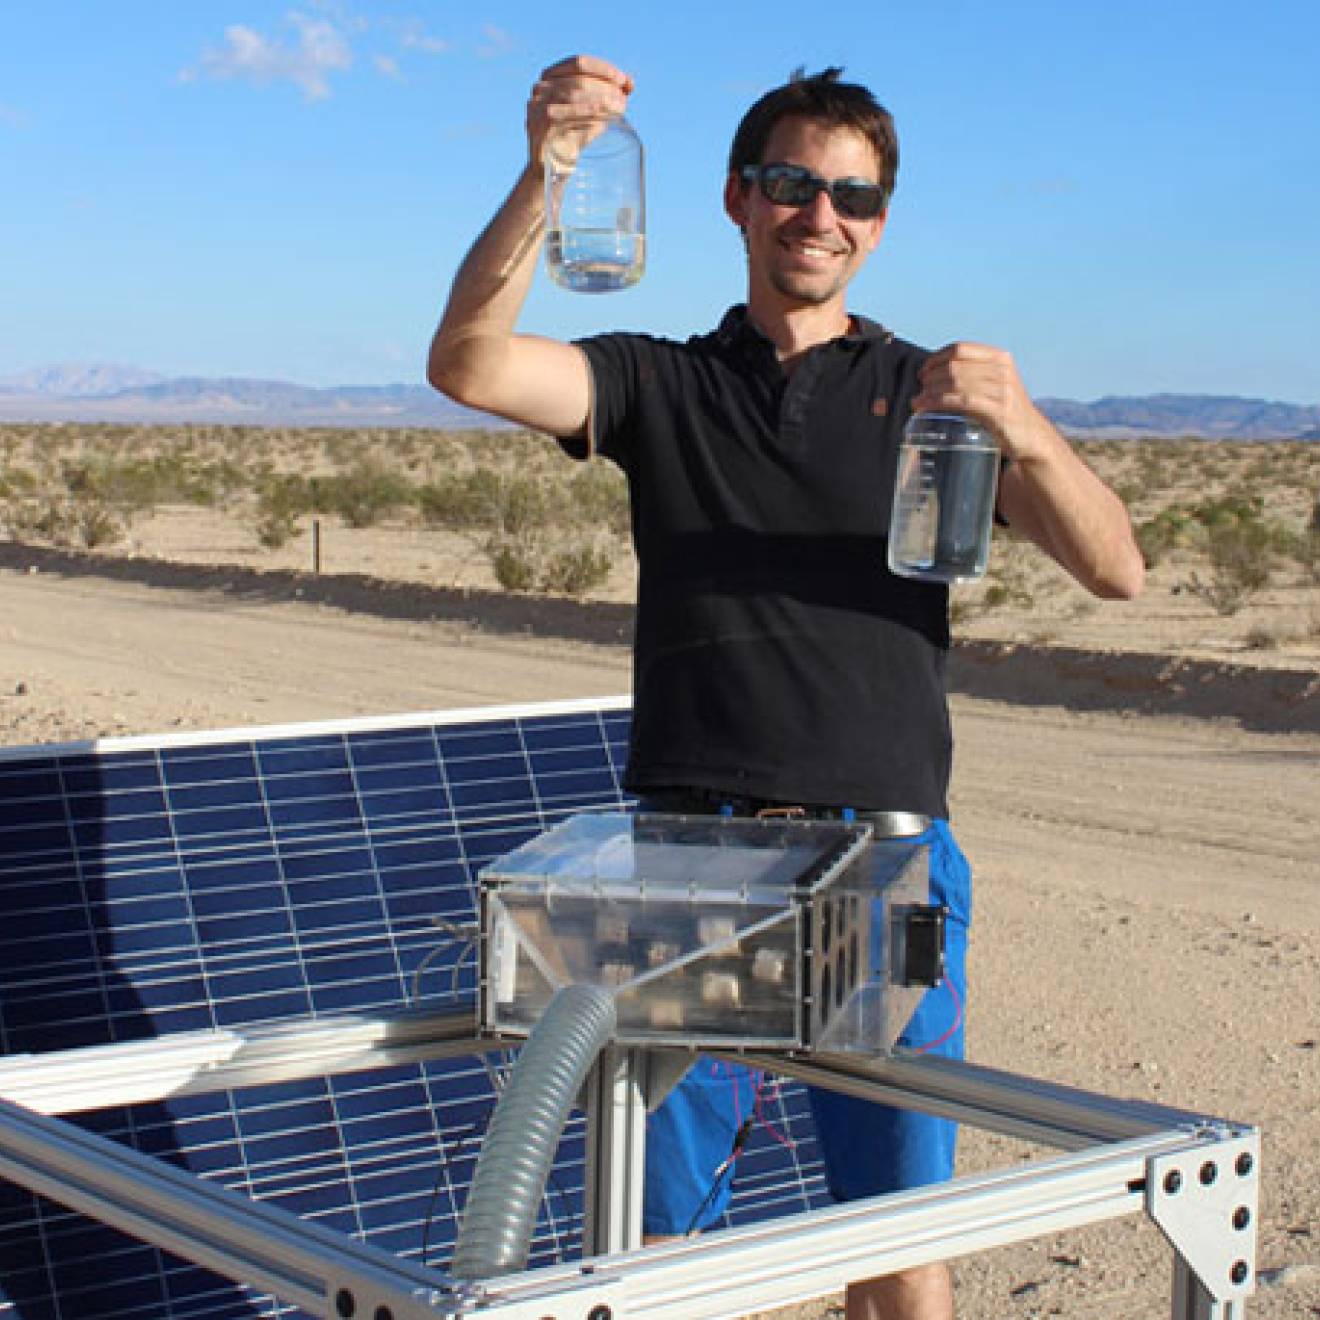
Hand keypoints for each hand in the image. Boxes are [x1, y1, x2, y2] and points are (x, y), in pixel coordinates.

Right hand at [527, 55, 633, 172]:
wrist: (554, 169)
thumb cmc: (574, 136)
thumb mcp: (595, 114)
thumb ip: (611, 96)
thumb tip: (630, 82)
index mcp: (552, 76)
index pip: (579, 63)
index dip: (603, 69)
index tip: (623, 81)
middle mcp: (540, 87)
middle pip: (577, 80)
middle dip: (604, 88)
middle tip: (623, 101)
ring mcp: (535, 107)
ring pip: (570, 95)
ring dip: (598, 100)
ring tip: (617, 109)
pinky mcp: (535, 127)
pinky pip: (557, 115)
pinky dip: (580, 112)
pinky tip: (597, 114)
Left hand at [911, 342, 1049, 462]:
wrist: (1031, 436)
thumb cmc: (1006, 412)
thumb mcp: (994, 386)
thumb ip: (972, 377)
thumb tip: (932, 378)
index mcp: (999, 358)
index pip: (960, 348)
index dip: (936, 358)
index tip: (923, 372)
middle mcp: (1002, 369)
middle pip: (954, 365)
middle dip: (931, 377)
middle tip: (920, 391)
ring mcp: (1001, 389)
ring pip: (955, 382)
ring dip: (930, 391)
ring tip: (918, 401)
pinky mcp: (998, 410)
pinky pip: (961, 401)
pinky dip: (937, 403)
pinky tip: (925, 407)